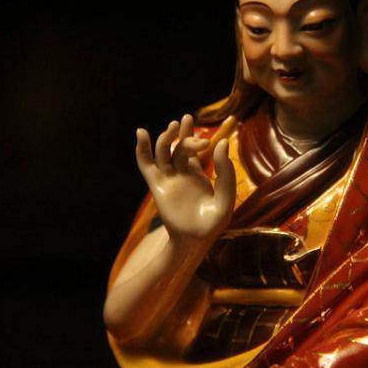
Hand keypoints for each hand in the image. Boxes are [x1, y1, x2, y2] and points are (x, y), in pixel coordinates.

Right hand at [135, 114, 235, 243]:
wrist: (195, 241)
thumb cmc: (213, 222)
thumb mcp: (226, 196)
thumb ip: (226, 171)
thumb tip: (222, 142)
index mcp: (196, 174)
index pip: (191, 148)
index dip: (192, 134)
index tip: (204, 132)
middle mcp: (180, 174)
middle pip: (178, 147)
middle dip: (185, 137)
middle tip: (198, 137)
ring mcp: (168, 179)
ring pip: (162, 152)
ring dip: (167, 137)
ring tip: (173, 127)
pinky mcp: (157, 186)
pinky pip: (146, 165)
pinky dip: (142, 149)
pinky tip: (141, 133)